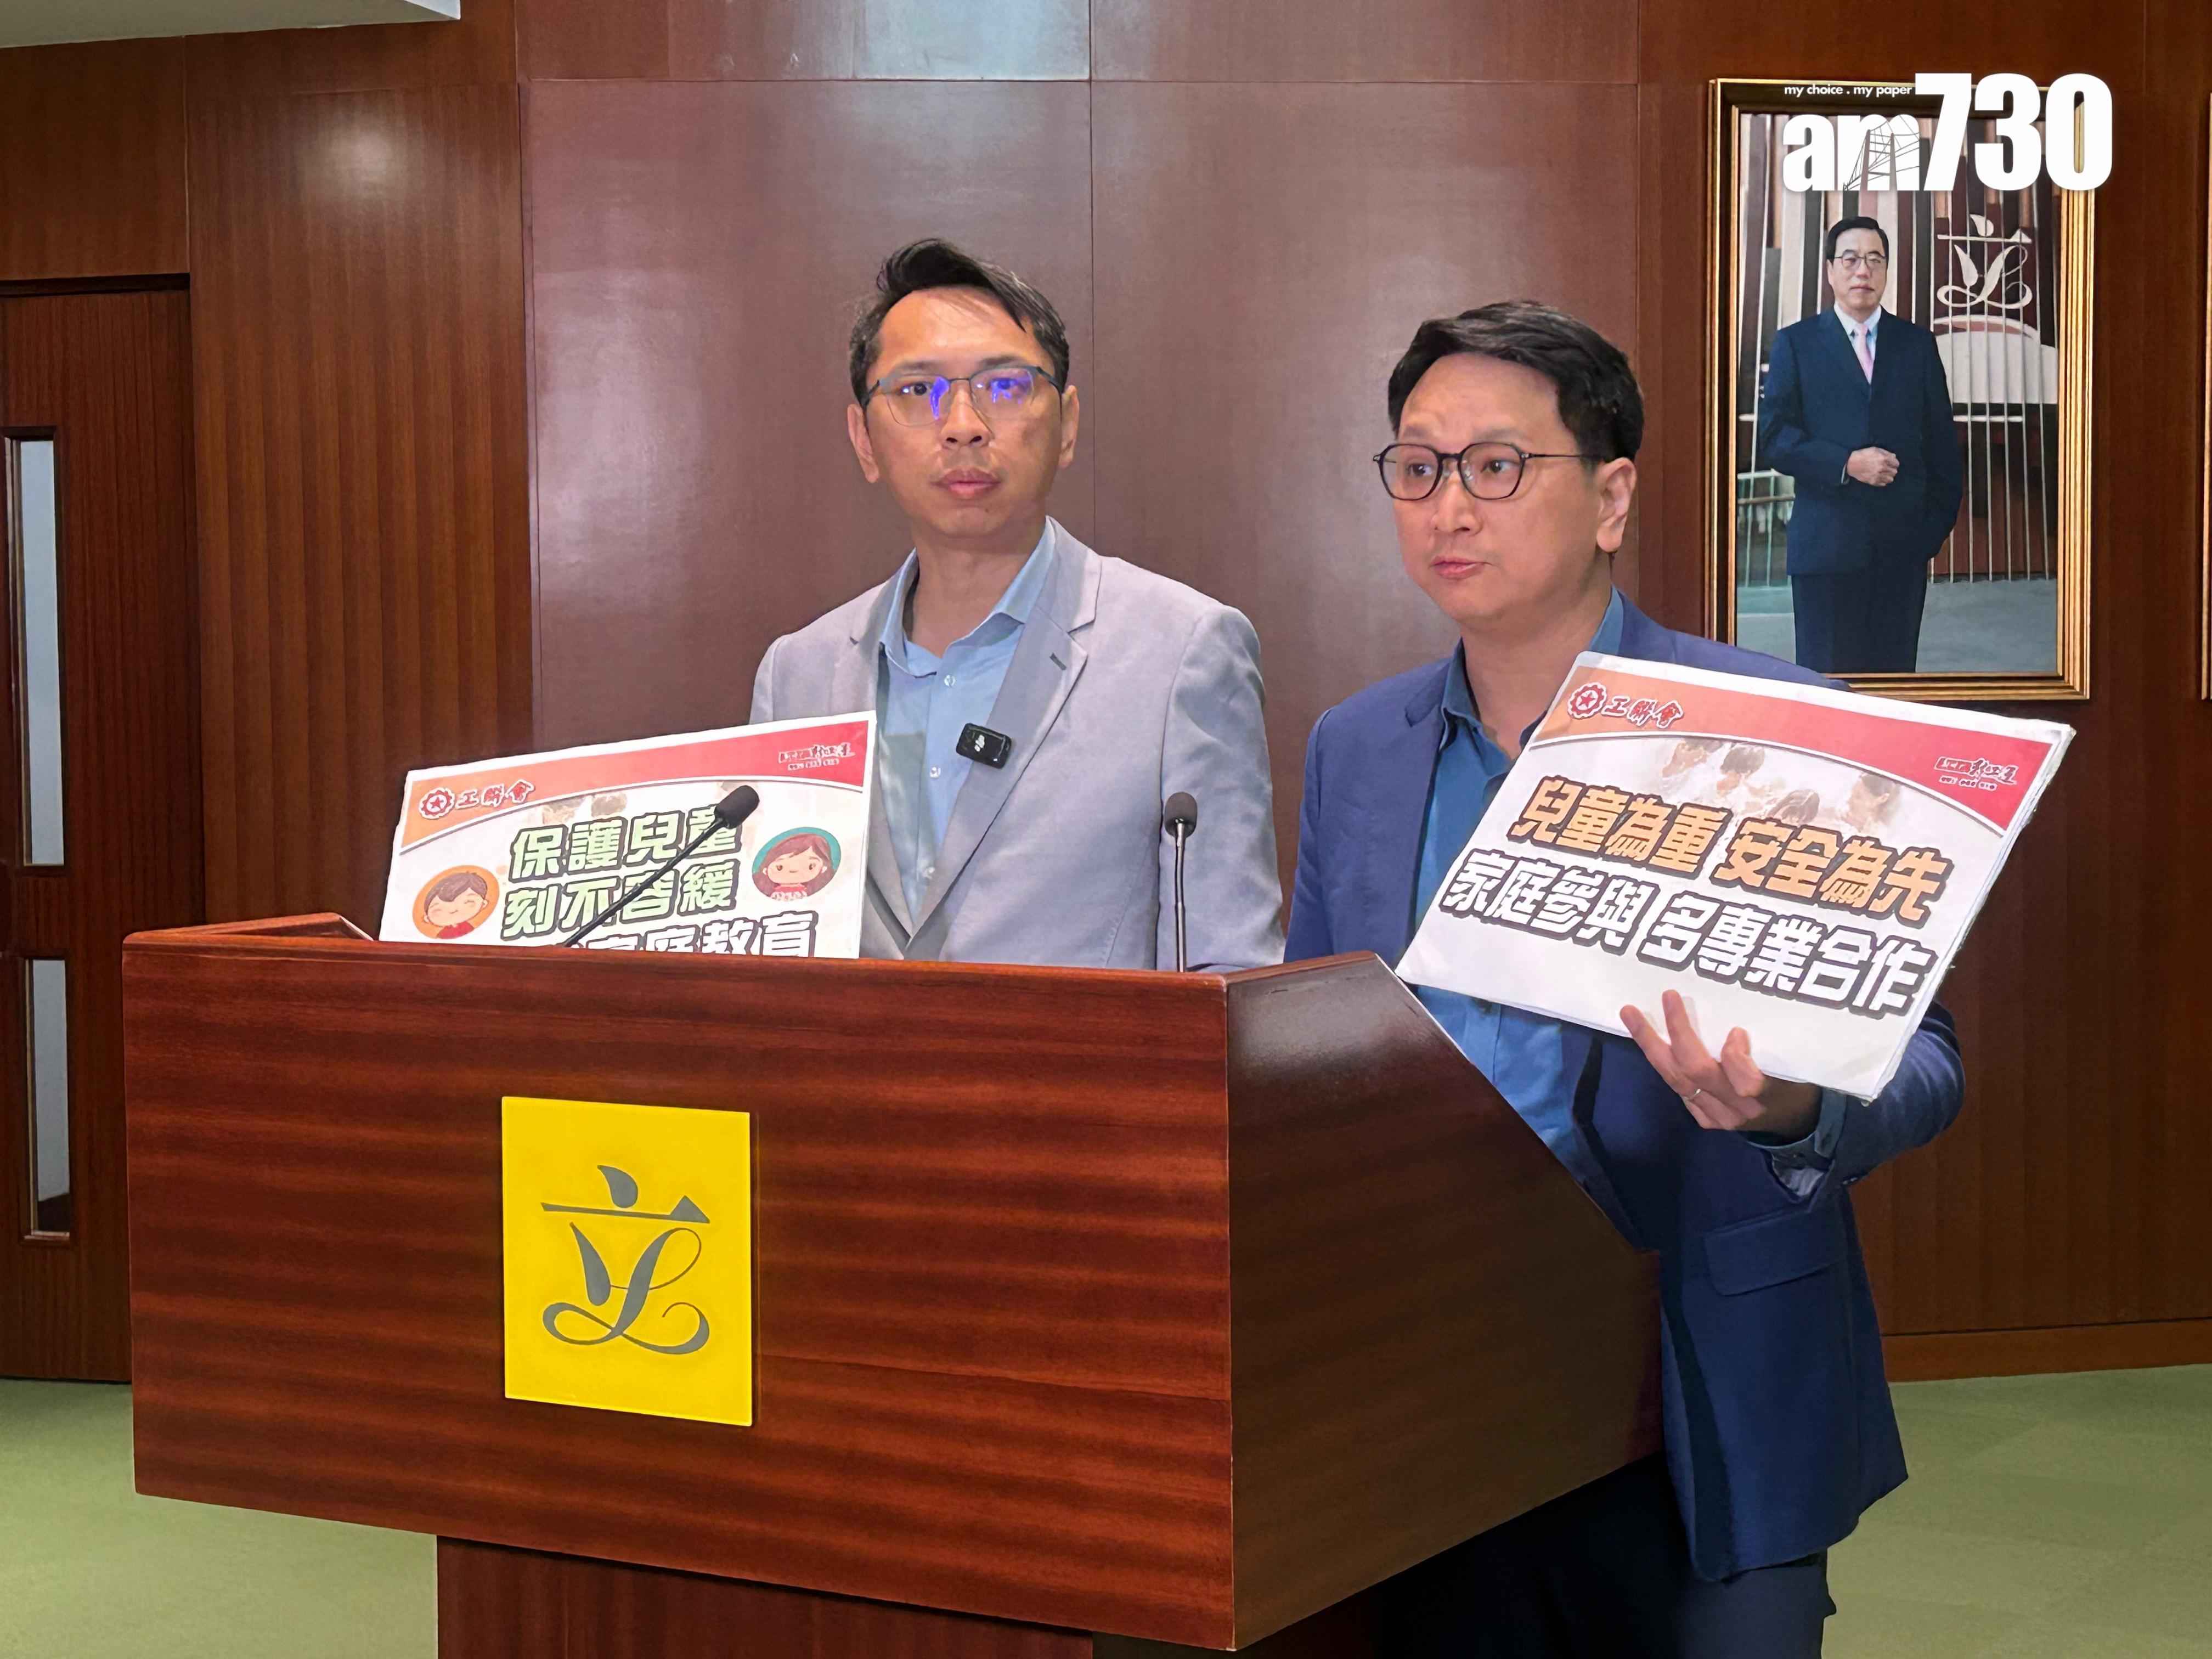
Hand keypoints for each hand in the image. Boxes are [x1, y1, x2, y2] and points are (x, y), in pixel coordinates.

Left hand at [1620, 990, 1820, 1140]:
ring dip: (1651, 1044)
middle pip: (1697, 1071)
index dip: (1735, 1055)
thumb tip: (1733, 1032)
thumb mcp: (1795, 1067)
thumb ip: (1766, 1053)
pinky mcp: (1705, 1120)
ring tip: (1630, 1014)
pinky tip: (1647, 1038)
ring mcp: (1717, 1117)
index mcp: (1766, 1096)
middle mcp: (1737, 1110)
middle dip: (1679, 1031)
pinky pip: (1677, 1087)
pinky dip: (1663, 1061)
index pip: (1745, 1080)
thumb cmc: (1796, 1085)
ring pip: (1676, 1079)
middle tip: (1668, 996)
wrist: (1792, 1124)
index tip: (1737, 1030)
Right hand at [1846, 447, 1899, 486]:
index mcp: (1883, 459)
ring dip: (1889, 476)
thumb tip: (1894, 456)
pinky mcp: (1873, 481)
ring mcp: (1878, 475)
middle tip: (1888, 469)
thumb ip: (1886, 452)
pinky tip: (1880, 478)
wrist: (1851, 463)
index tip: (1891, 464)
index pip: (1896, 464)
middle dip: (1892, 470)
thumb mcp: (1875, 449)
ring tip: (1885, 475)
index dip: (1894, 463)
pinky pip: (1883, 484)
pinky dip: (1883, 481)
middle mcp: (1882, 468)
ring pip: (1890, 479)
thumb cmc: (1863, 455)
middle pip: (1894, 472)